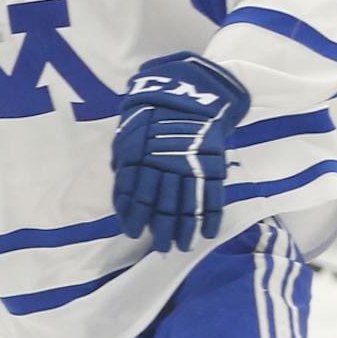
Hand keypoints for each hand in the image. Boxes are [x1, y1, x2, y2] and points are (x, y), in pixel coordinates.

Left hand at [111, 53, 249, 250]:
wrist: (188, 89)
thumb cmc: (153, 114)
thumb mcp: (130, 134)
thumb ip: (126, 165)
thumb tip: (122, 200)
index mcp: (142, 157)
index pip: (136, 195)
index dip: (135, 217)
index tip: (134, 232)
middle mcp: (166, 165)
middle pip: (163, 206)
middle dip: (161, 231)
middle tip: (161, 247)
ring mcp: (192, 165)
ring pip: (187, 205)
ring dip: (184, 229)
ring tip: (182, 246)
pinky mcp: (213, 164)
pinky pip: (213, 195)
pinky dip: (210, 216)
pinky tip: (207, 234)